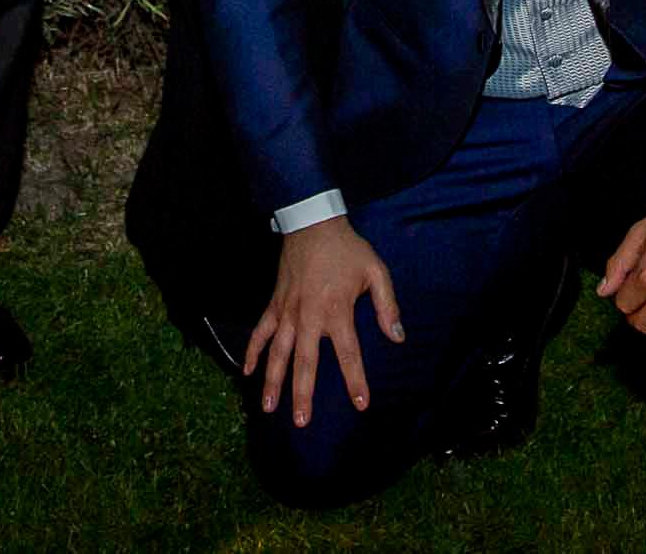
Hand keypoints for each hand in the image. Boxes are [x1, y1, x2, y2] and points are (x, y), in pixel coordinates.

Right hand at [243, 217, 402, 426]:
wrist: (313, 223)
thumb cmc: (347, 249)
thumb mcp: (376, 271)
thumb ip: (388, 306)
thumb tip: (397, 337)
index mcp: (337, 311)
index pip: (348, 354)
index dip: (355, 381)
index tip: (360, 404)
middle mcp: (309, 317)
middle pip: (305, 363)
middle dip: (303, 394)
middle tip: (301, 422)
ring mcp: (287, 312)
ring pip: (277, 353)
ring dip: (273, 381)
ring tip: (269, 408)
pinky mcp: (274, 305)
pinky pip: (260, 332)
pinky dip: (252, 352)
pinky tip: (247, 372)